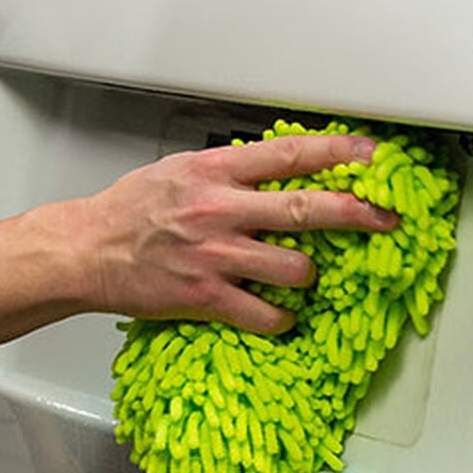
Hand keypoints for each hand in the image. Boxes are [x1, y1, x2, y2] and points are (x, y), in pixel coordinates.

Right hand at [71, 130, 399, 334]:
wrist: (85, 251)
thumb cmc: (128, 211)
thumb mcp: (179, 171)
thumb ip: (228, 171)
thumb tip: (272, 170)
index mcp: (216, 171)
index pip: (291, 154)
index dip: (339, 153)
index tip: (374, 155)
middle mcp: (221, 209)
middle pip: (307, 209)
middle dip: (356, 214)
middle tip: (387, 219)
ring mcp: (216, 256)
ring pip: (295, 268)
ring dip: (308, 275)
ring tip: (301, 276)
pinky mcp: (206, 297)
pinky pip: (265, 314)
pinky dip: (281, 319)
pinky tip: (280, 316)